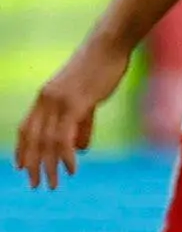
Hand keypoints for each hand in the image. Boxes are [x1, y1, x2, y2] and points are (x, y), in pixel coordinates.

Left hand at [13, 36, 128, 188]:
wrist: (109, 45)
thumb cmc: (102, 67)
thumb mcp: (89, 98)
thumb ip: (83, 124)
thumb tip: (81, 148)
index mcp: (45, 97)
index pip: (26, 128)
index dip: (22, 149)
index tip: (21, 168)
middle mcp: (45, 100)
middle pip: (32, 139)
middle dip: (33, 165)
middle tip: (34, 185)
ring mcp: (58, 102)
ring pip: (46, 142)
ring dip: (48, 166)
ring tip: (52, 184)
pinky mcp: (74, 104)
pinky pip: (64, 136)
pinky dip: (65, 156)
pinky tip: (71, 169)